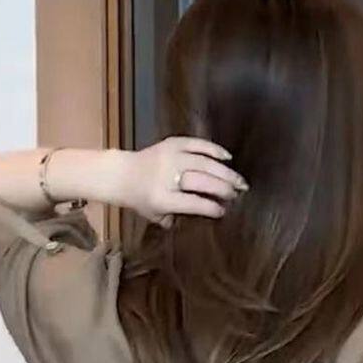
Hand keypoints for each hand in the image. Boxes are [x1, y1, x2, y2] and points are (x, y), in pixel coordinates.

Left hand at [119, 137, 247, 224]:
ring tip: (240, 181)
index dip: (211, 207)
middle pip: (201, 181)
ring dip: (225, 171)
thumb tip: (209, 213)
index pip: (192, 203)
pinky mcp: (171, 144)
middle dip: (223, 188)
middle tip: (239, 194)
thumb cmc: (142, 199)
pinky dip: (213, 149)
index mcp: (162, 198)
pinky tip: (228, 157)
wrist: (122, 174)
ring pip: (203, 162)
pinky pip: (196, 144)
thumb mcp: (157, 216)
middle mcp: (166, 176)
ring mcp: (169, 157)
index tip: (224, 211)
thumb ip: (179, 219)